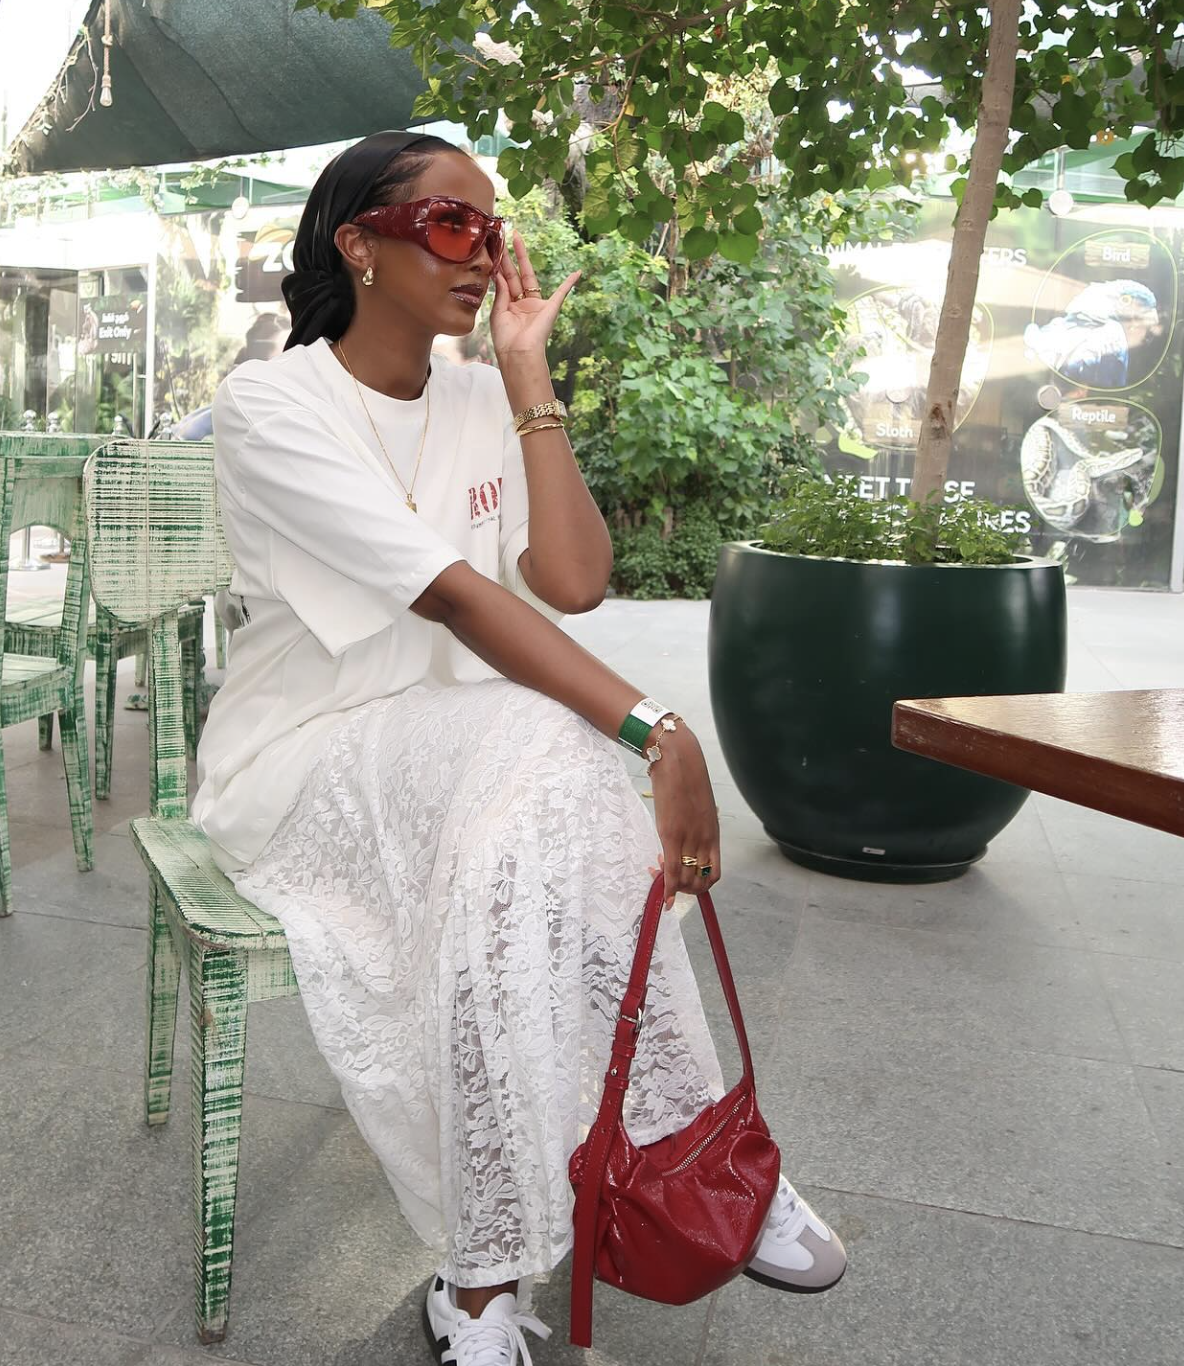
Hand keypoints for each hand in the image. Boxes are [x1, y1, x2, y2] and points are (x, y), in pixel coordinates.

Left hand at [490, 229, 579, 361]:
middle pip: (515, 274)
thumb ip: (500, 292)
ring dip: (524, 257)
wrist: (519, 353)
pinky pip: (562, 293)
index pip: (505, 281)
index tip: (494, 250)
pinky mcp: (550, 308)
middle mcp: (523, 303)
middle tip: (506, 236)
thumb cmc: (506, 339)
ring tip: (518, 239)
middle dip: (510, 255)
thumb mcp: (498, 314)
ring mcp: (536, 304)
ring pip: (529, 276)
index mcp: (510, 307)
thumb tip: (499, 273)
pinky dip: (570, 283)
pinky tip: (578, 272)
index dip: (500, 266)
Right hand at [643, 726, 721, 910]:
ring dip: (673, 886)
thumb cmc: (687, 780)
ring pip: (685, 878)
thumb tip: (687, 844)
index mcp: (713, 835)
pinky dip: (667, 885)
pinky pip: (671, 868)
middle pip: (700, 882)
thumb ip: (696, 830)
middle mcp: (704, 841)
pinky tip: (661, 890)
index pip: (714, 875)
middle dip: (685, 890)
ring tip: (658, 871)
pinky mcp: (671, 834)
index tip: (685, 881)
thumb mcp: (699, 810)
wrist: (677, 760)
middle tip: (669, 878)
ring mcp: (688, 838)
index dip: (700, 886)